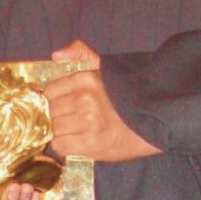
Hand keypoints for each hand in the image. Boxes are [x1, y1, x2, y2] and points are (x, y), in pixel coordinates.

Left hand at [46, 39, 161, 162]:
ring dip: (62, 132)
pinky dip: (65, 146)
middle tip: (71, 119)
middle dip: (58, 116)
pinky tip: (78, 141)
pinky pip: (60, 145)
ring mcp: (87, 122)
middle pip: (51, 110)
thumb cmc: (124, 98)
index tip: (63, 105)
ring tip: (76, 131)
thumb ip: (80, 54)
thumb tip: (55, 55)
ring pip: (54, 128)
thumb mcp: (105, 69)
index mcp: (86, 79)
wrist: (151, 125)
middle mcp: (84, 99)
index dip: (55, 99)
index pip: (50, 91)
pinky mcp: (90, 143)